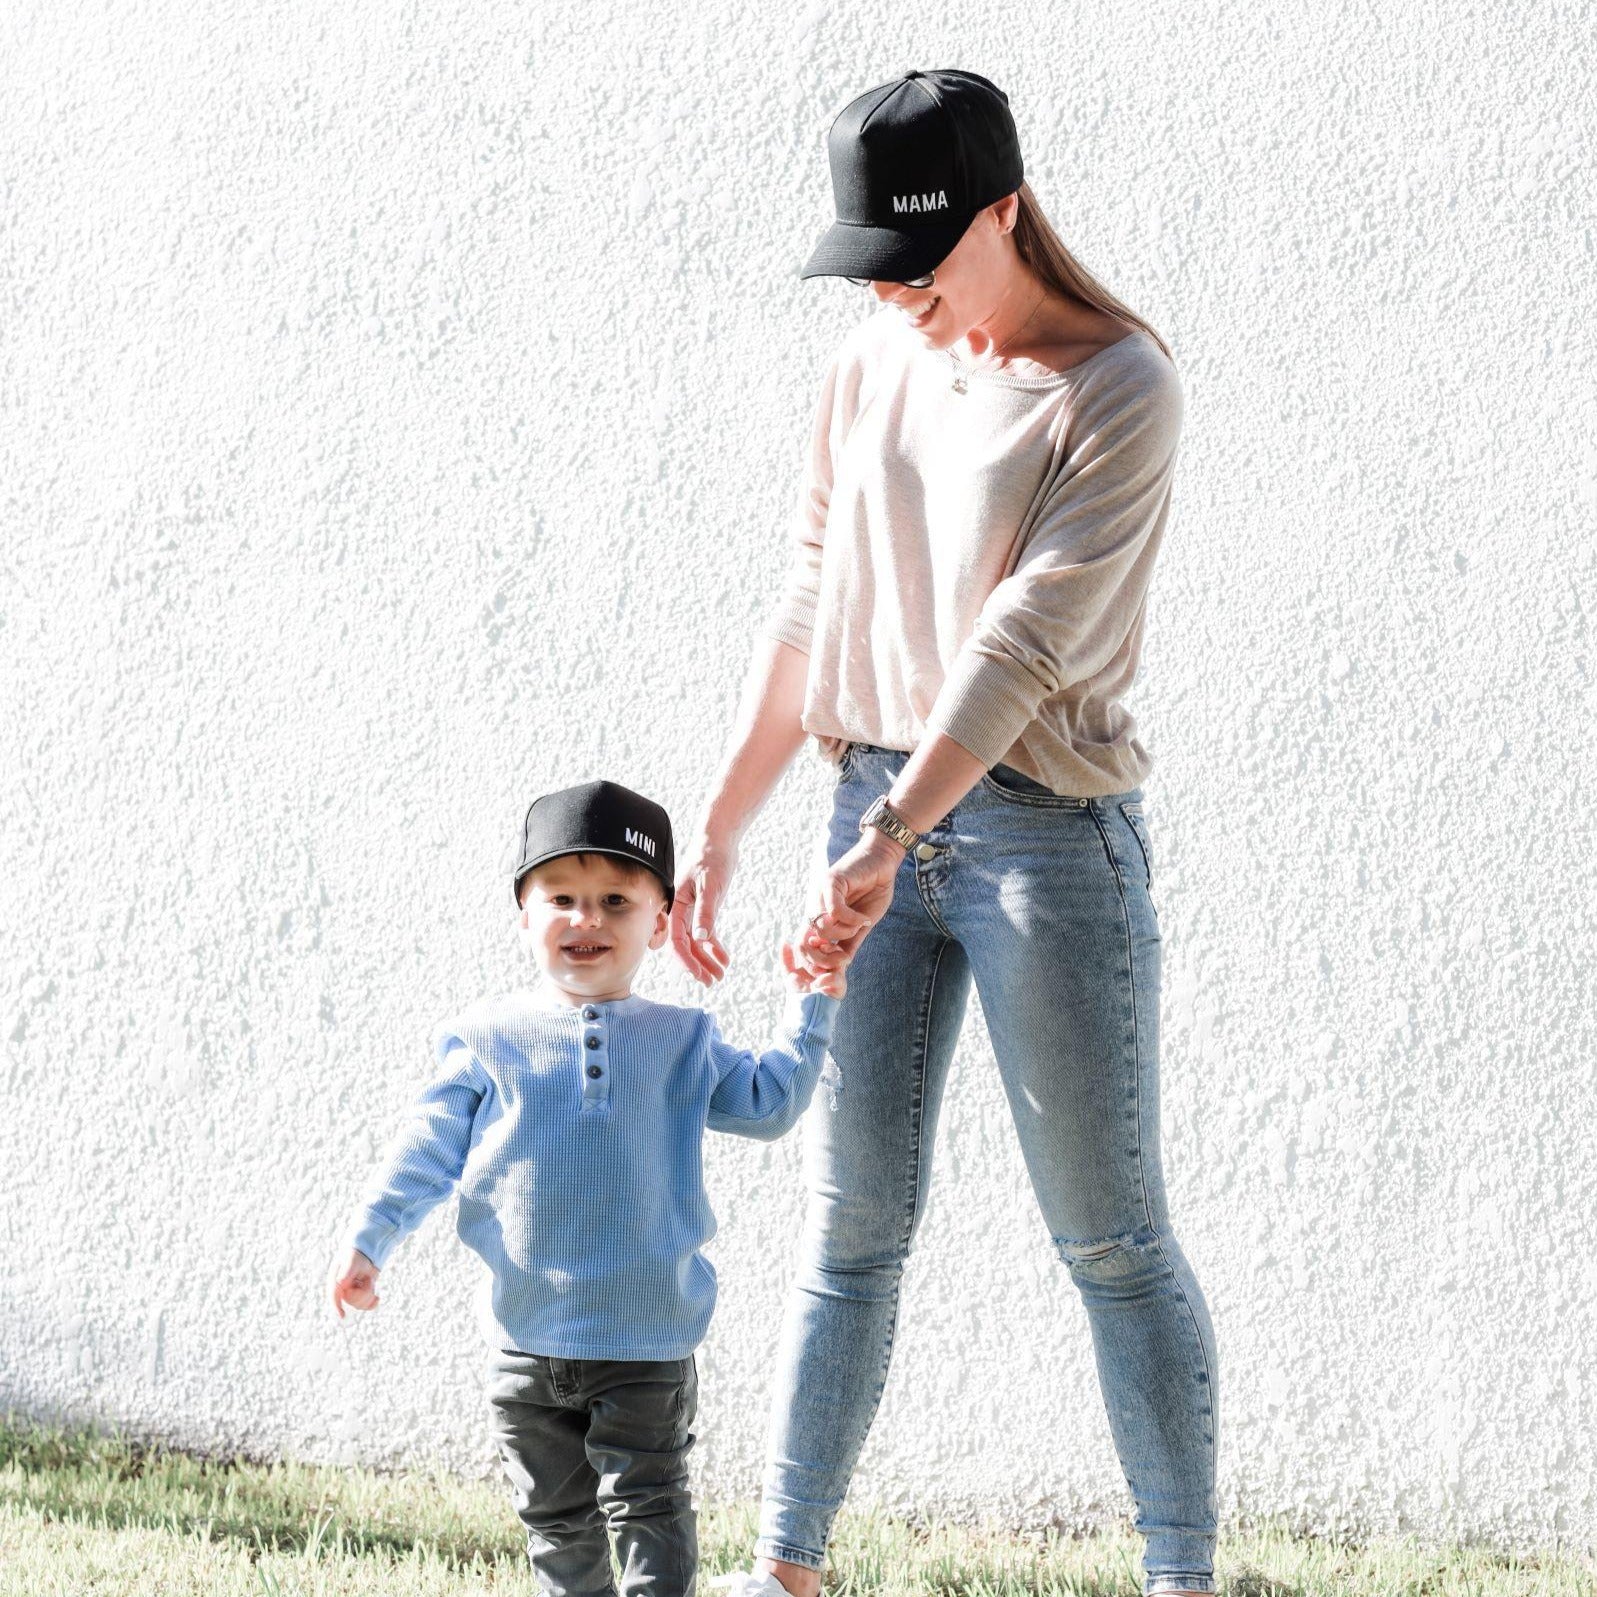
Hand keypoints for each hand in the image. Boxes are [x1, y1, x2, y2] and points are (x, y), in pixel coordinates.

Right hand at [328, 1247, 380, 1318]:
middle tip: (368, 1279)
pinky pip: (365, 1306)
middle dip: (363, 1292)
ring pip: (359, 1304)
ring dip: (368, 1293)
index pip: (334, 1296)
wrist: (364, 1253)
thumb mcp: (352, 1261)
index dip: (337, 1307)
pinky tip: (377, 1298)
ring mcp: (351, 1294)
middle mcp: (342, 1290)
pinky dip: (372, 1303)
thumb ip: (346, 1272)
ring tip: (369, 1279)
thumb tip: (340, 1283)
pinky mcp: (360, 1295)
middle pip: (351, 1301)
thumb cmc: (355, 1255)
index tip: (342, 1316)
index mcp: (335, 1282)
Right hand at [670, 836, 738, 985]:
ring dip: (706, 959)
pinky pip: (705, 933)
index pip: (677, 940)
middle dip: (698, 965)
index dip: (687, 961)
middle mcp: (680, 910)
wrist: (718, 840)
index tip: (700, 975)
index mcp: (676, 905)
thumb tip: (702, 938)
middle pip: (685, 945)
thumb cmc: (712, 857)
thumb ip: (706, 911)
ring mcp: (691, 910)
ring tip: (720, 974)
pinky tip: (724, 958)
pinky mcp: (703, 908)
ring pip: (695, 942)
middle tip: (712, 982)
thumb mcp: (711, 885)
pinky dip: (714, 946)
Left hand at [781, 929, 846, 999]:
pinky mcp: (840, 987)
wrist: (804, 1012)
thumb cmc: (799, 994)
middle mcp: (832, 966)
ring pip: (839, 959)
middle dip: (821, 946)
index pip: (826, 943)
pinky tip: (816, 983)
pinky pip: (836, 977)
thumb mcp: (789, 974)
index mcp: (823, 961)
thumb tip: (785, 942)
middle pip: (834, 948)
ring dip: (823, 960)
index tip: (809, 939)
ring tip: (812, 966)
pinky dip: (825, 979)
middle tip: (812, 946)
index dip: (818, 939)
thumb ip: (786, 959)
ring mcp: (838, 975)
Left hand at [795, 831, 901, 977]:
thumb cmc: (873, 890)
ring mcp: (819, 893)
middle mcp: (815, 905)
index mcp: (819, 915)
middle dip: (828, 955)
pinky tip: (864, 918)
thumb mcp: (862, 923)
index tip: (839, 964)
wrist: (883, 861)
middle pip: (810, 940)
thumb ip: (851, 941)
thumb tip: (843, 963)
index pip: (804, 944)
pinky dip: (852, 919)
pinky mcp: (830, 881)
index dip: (817, 960)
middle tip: (846, 956)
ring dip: (845, 932)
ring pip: (823, 927)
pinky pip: (834, 911)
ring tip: (861, 924)